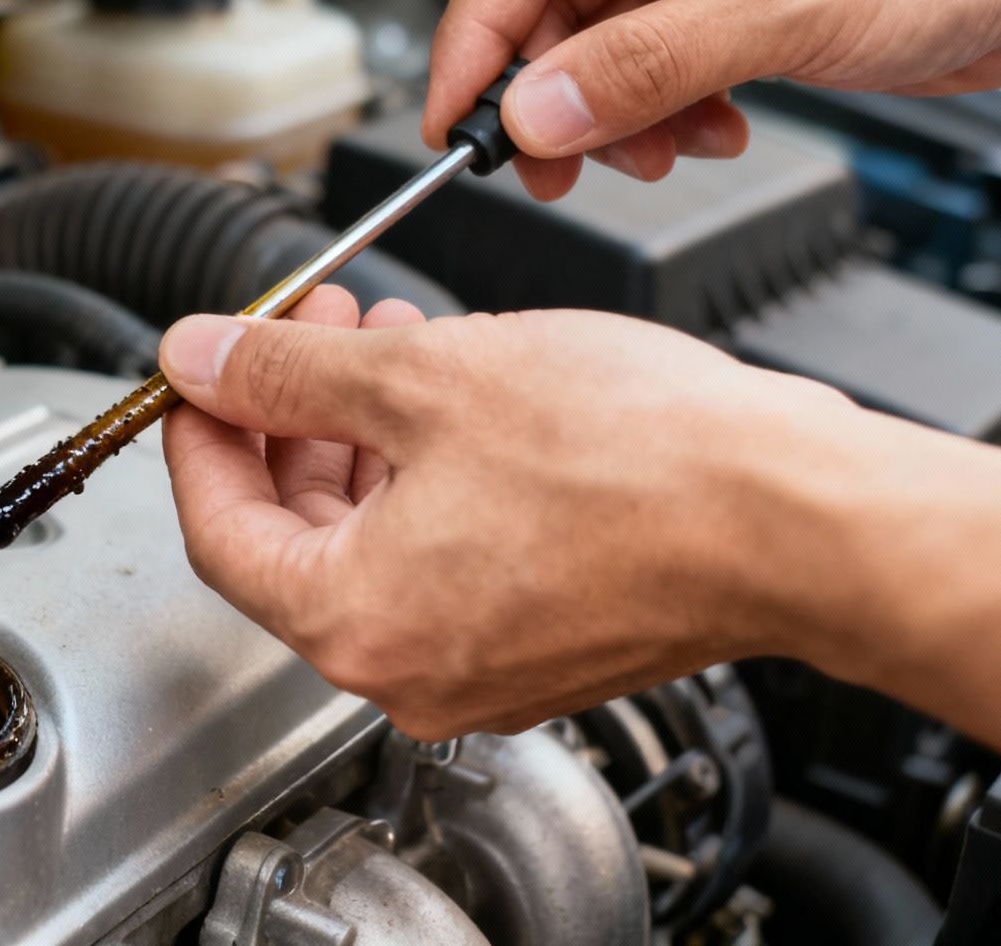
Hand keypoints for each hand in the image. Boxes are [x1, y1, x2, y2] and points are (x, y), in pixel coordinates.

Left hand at [157, 286, 868, 737]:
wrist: (799, 516)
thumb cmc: (642, 462)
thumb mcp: (425, 377)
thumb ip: (285, 372)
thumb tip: (201, 359)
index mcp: (355, 623)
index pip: (217, 528)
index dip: (201, 431)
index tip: (205, 366)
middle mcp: (409, 672)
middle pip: (294, 538)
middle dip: (291, 418)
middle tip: (308, 328)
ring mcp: (481, 668)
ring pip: (376, 544)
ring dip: (363, 438)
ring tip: (389, 340)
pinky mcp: (544, 646)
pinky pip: (448, 561)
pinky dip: (431, 480)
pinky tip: (459, 400)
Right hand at [425, 0, 1000, 196]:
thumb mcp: (782, 6)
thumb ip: (644, 65)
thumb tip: (535, 111)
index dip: (474, 37)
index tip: (450, 119)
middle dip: (553, 92)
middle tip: (548, 165)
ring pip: (603, 42)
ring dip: (618, 114)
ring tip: (658, 152)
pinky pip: (657, 63)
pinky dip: (668, 112)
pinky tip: (711, 131)